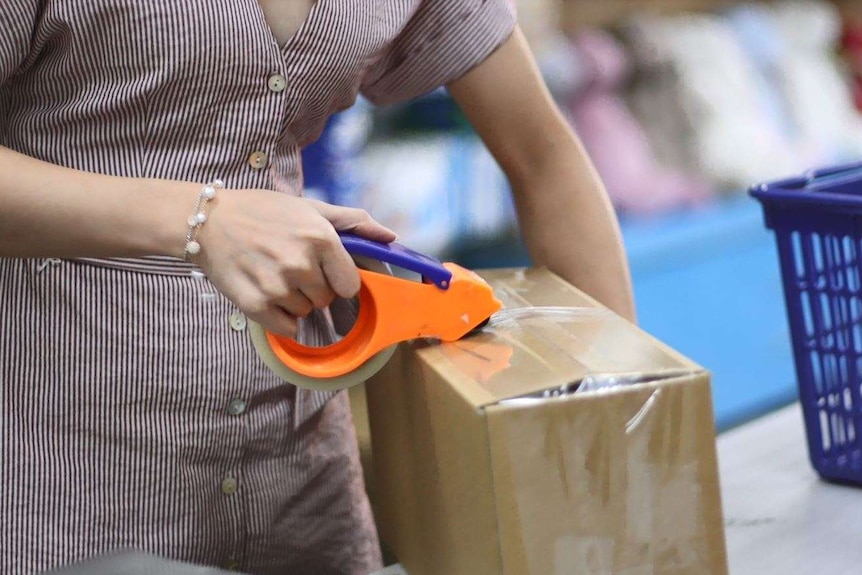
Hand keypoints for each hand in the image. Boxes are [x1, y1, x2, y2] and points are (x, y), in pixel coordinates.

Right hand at [194, 189, 395, 336]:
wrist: (208, 220)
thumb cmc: (263, 211)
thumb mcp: (311, 208)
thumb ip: (354, 222)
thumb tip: (391, 237)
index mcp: (320, 239)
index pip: (350, 284)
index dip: (338, 279)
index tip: (322, 270)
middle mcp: (301, 264)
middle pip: (327, 299)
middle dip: (314, 287)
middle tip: (290, 266)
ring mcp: (277, 286)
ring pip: (306, 312)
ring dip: (294, 300)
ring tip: (273, 274)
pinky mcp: (255, 305)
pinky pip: (286, 328)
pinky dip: (279, 318)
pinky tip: (265, 293)